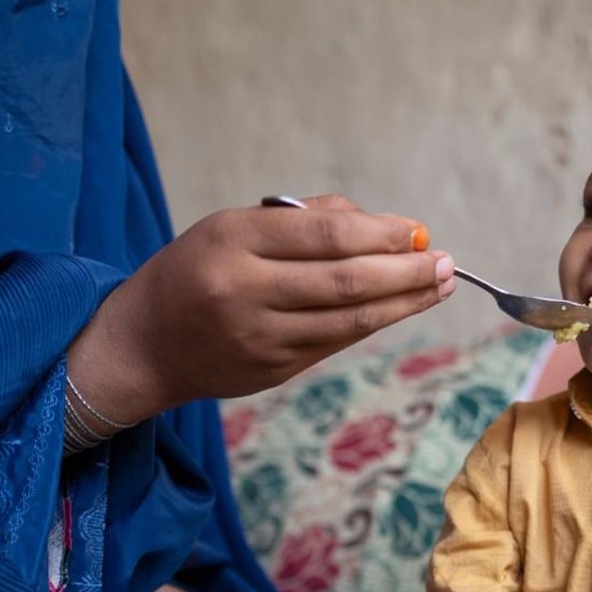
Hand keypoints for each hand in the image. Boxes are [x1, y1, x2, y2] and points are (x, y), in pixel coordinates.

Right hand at [67, 193, 455, 423]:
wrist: (145, 345)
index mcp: (232, 240)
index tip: (418, 231)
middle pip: (346, 280)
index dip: (380, 234)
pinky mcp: (274, 370)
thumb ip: (301, 220)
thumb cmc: (196, 271)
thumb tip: (379, 224)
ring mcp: (261, 337)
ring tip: (440, 286)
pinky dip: (374, 323)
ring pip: (350, 320)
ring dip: (404, 303)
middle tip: (446, 263)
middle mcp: (246, 290)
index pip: (324, 234)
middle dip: (406, 272)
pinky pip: (336, 343)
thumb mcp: (231, 227)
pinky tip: (400, 308)